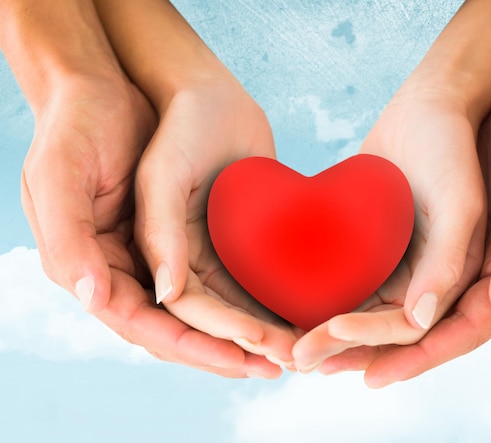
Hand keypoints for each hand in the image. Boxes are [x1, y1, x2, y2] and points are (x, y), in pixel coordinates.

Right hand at [21, 73, 280, 377]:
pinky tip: (284, 305)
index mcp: (95, 266)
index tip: (241, 361)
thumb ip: (85, 238)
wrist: (116, 83)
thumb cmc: (80, 123)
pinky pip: (223, 273)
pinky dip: (251, 294)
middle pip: (184, 326)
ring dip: (248, 330)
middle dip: (230, 350)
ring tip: (292, 346)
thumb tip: (121, 297)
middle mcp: (132, 268)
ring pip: (209, 306)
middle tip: (280, 365)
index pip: (147, 325)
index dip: (195, 347)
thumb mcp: (65, 173)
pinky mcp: (193, 232)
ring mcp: (166, 251)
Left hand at [313, 76, 490, 386]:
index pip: (463, 329)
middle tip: (318, 365)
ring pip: (396, 301)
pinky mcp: (420, 226)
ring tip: (307, 343)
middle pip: (420, 325)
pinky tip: (318, 293)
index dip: (418, 356)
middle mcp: (477, 269)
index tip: (371, 374)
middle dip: (371, 349)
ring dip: (354, 324)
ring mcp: (446, 248)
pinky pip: (386, 265)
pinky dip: (354, 285)